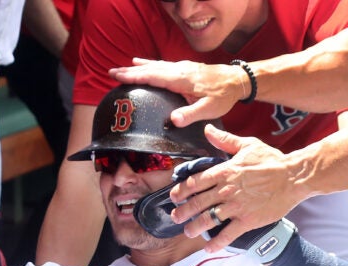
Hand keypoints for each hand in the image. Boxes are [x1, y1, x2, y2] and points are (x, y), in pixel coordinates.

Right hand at [108, 58, 244, 126]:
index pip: (152, 76)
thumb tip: (174, 121)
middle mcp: (178, 70)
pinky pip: (162, 65)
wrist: (236, 80)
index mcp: (180, 79)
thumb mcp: (209, 109)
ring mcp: (181, 67)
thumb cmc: (223, 96)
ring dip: (138, 67)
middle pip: (150, 69)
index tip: (118, 76)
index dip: (134, 76)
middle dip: (130, 71)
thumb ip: (191, 114)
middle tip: (111, 72)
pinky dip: (150, 65)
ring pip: (155, 65)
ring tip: (122, 68)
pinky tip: (144, 63)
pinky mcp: (184, 68)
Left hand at [169, 124, 309, 251]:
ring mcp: (236, 206)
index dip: (181, 190)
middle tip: (175, 217)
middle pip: (197, 203)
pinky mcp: (248, 220)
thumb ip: (225, 140)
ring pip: (208, 219)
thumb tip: (208, 129)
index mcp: (224, 172)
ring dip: (195, 227)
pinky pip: (228, 234)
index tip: (174, 196)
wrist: (294, 177)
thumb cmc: (272, 160)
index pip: (195, 182)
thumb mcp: (247, 145)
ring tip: (188, 232)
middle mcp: (226, 190)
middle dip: (183, 212)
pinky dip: (217, 243)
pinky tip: (208, 247)